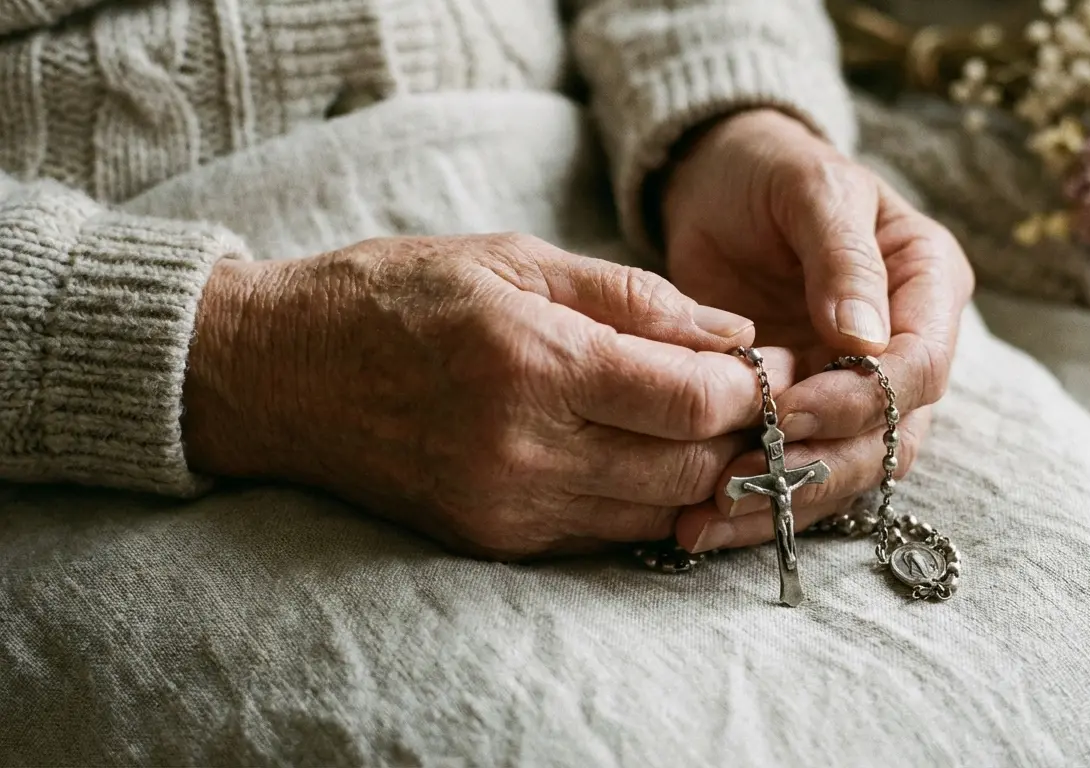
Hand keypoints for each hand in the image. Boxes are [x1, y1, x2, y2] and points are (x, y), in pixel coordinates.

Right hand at [181, 234, 795, 559]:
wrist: (283, 373)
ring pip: (658, 512)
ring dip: (703, 475)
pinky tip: (650, 457)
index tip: (775, 364)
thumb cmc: (398, 297)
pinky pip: (605, 534)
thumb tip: (733, 333)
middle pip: (690, 468)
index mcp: (536, 365)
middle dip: (744, 437)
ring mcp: (509, 507)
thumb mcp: (517, 262)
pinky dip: (646, 500)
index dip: (754, 388)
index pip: (693, 401)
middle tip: (760, 397)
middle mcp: (525, 451)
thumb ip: (636, 299)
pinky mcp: (494, 540)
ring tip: (713, 426)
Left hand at [661, 109, 973, 552]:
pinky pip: (800, 471)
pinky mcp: (811, 414)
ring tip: (710, 519)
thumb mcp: (808, 190)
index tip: (790, 408)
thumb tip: (864, 337)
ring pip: (848, 468)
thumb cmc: (771, 172)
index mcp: (928, 284)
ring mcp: (859, 387)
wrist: (722, 186)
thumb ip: (841, 258)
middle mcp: (906, 346)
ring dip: (785, 499)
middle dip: (818, 466)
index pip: (920, 365)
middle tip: (739, 482)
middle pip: (890, 435)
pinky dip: (759, 501)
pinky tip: (702, 522)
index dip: (861, 398)